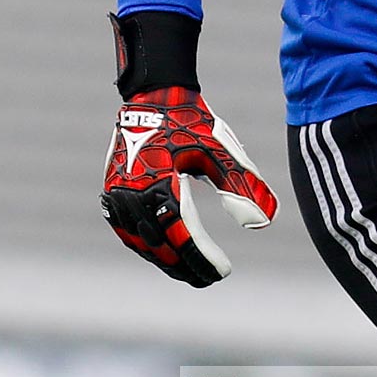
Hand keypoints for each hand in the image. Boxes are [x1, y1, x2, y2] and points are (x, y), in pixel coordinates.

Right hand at [101, 86, 278, 285]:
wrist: (154, 97)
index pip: (183, 235)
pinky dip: (148, 246)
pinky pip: (129, 232)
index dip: (202, 258)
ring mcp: (118, 197)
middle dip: (185, 266)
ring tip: (191, 272)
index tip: (222, 273)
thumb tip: (264, 222)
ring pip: (142, 243)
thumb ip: (242, 185)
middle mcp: (132, 196)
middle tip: (209, 279)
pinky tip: (165, 253)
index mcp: (159, 185)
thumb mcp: (221, 150)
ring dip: (166, 260)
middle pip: (160, 246)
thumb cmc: (191, 123)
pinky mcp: (112, 195)